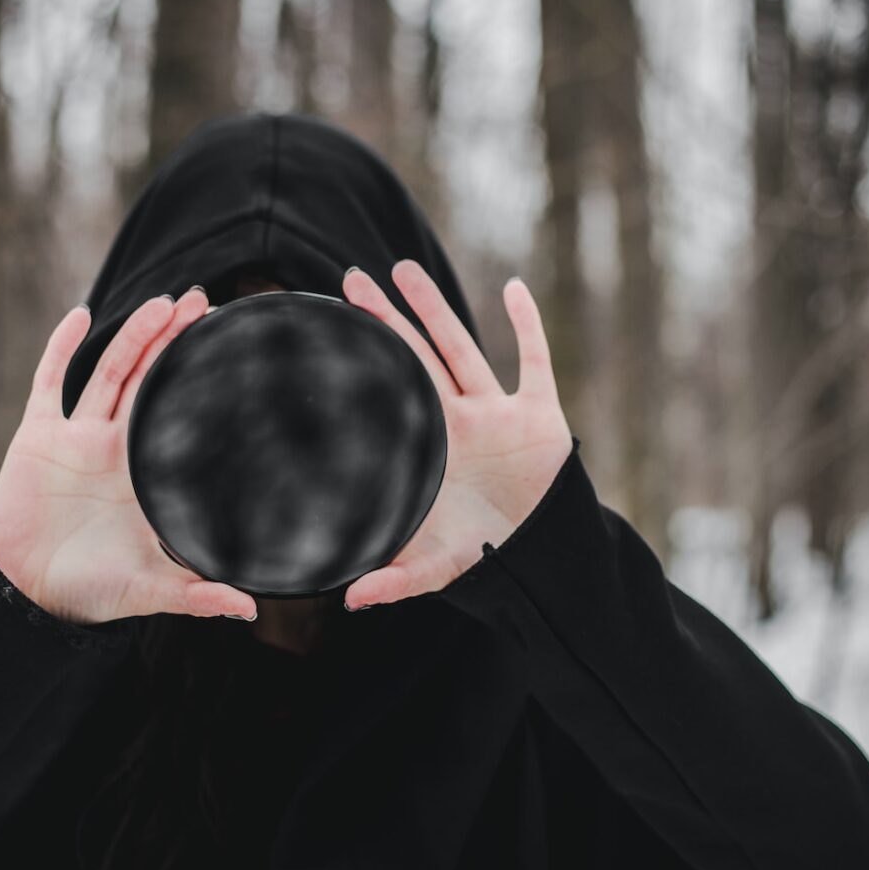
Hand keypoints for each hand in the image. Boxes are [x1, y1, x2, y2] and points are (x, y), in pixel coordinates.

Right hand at [0, 289, 258, 624]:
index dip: (200, 382)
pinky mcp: (38, 436)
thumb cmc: (90, 591)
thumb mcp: (149, 590)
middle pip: (149, 380)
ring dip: (134, 335)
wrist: (26, 593)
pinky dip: (61, 347)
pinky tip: (80, 314)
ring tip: (163, 302)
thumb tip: (251, 610)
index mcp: (146, 474)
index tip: (232, 349)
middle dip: (173, 341)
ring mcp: (76, 438)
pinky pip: (49, 382)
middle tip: (204, 303)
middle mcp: (116, 447)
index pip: (180, 415)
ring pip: (110, 373)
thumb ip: (197, 595)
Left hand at [340, 260, 573, 609]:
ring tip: (404, 267)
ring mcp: (497, 413)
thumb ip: (397, 580)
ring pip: (461, 348)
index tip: (328, 329)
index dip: (361, 361)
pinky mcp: (541, 416)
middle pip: (413, 357)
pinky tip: (512, 288)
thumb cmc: (484, 555)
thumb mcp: (438, 567)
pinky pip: (534, 362)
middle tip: (349, 277)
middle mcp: (456, 421)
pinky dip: (527, 325)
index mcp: (428, 447)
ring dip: (436, 308)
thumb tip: (350, 602)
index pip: (387, 392)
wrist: (541, 555)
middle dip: (384, 318)